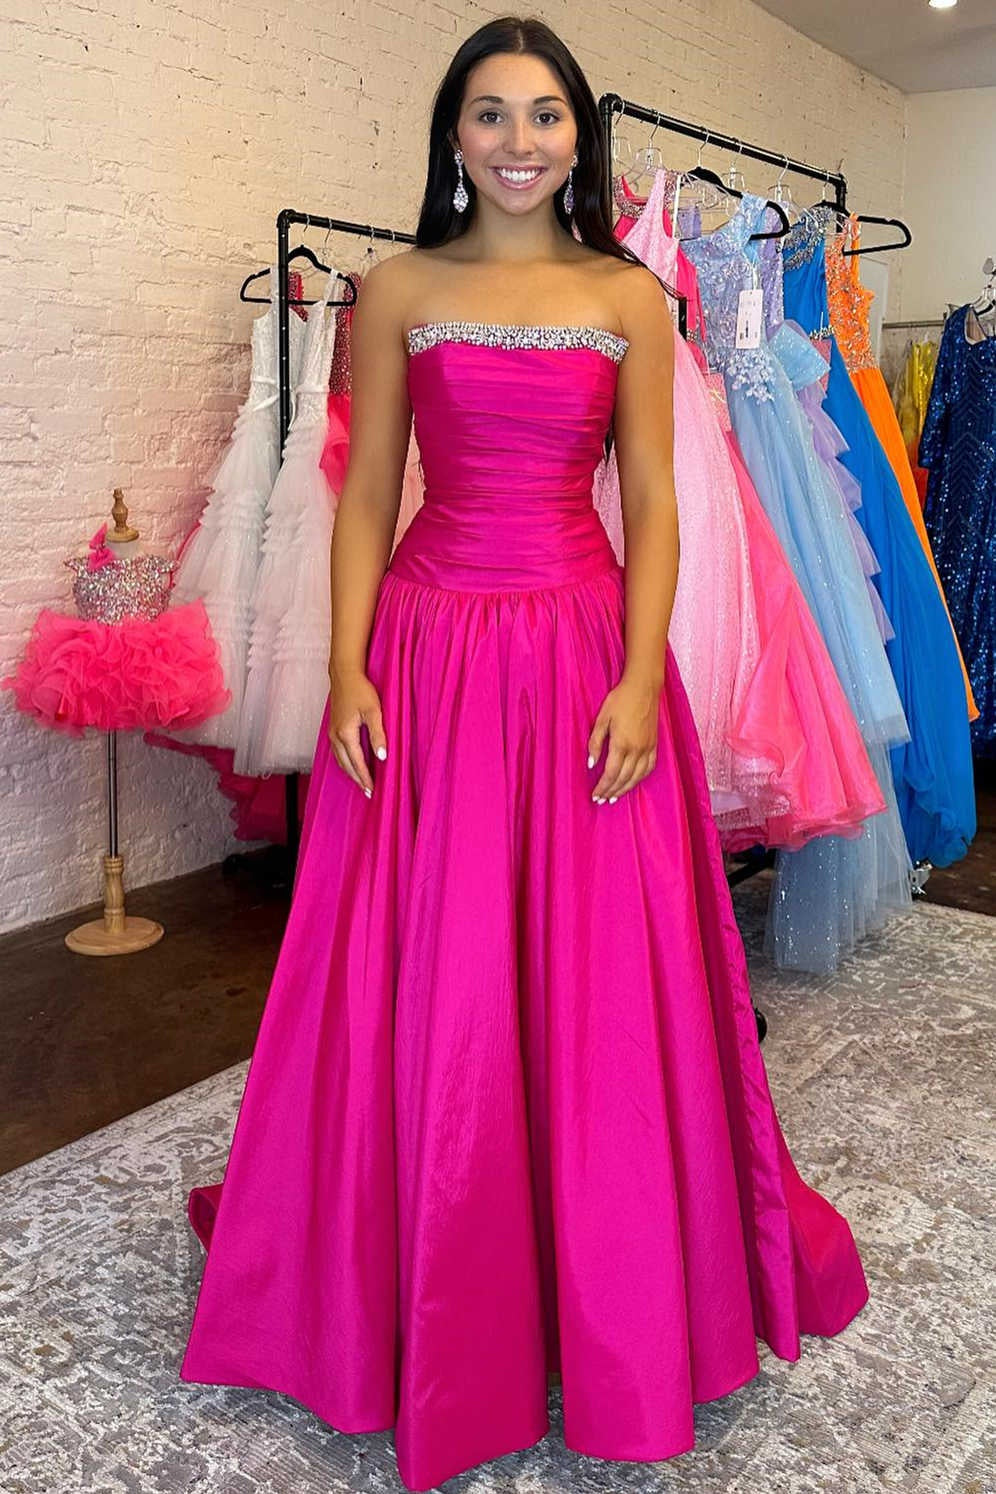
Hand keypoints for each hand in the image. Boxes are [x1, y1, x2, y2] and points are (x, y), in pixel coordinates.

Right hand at [328, 666, 386, 796]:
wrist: (344, 674)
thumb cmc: (361, 690)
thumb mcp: (374, 711)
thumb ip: (378, 734)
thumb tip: (382, 756)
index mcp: (345, 734)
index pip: (356, 762)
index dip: (365, 777)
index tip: (372, 790)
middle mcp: (335, 736)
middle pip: (346, 765)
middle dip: (357, 779)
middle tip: (368, 792)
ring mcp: (332, 733)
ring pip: (339, 759)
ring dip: (350, 772)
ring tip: (361, 782)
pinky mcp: (332, 728)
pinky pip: (337, 752)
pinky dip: (345, 762)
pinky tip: (352, 764)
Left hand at [587, 675, 659, 802]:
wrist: (644, 687)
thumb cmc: (620, 700)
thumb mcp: (602, 719)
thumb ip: (595, 743)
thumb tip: (591, 764)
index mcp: (622, 743)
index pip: (611, 773)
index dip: (603, 787)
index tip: (595, 796)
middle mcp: (637, 749)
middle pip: (624, 778)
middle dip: (612, 792)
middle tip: (602, 800)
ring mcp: (648, 747)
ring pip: (637, 776)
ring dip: (625, 789)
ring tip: (615, 797)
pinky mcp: (655, 744)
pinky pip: (649, 767)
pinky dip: (640, 778)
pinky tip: (633, 782)